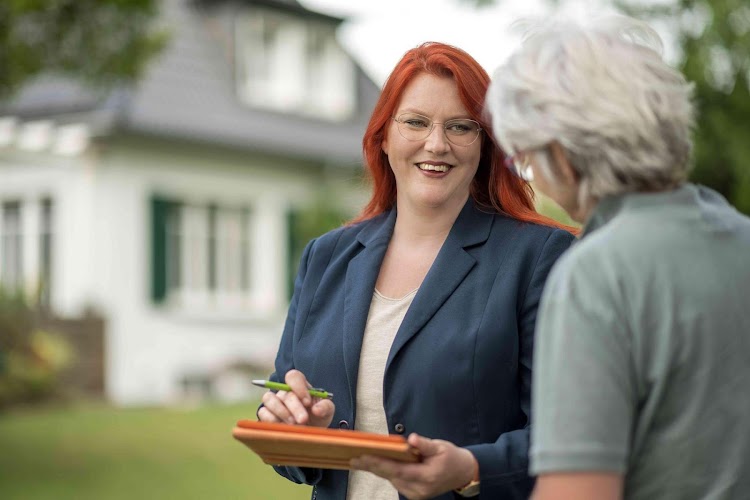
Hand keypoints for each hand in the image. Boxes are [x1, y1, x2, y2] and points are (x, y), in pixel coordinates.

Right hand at [257, 369, 334, 427]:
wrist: (310, 433)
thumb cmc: (318, 418)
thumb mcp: (327, 411)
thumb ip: (325, 407)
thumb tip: (316, 409)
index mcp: (300, 386)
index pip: (293, 376)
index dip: (299, 387)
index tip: (308, 402)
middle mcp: (285, 391)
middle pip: (285, 393)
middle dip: (295, 407)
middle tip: (303, 420)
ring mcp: (273, 401)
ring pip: (269, 398)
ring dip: (282, 412)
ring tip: (294, 425)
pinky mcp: (265, 414)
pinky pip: (263, 412)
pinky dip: (273, 421)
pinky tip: (284, 428)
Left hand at [350, 433, 477, 499]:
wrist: (463, 474)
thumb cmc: (452, 457)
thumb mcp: (441, 447)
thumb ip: (425, 444)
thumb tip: (411, 439)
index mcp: (427, 477)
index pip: (398, 470)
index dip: (380, 463)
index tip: (364, 457)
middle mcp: (419, 489)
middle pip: (391, 477)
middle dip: (371, 467)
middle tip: (353, 459)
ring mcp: (416, 495)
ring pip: (392, 479)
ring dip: (377, 470)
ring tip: (360, 460)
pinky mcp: (413, 495)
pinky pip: (396, 481)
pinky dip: (385, 472)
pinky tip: (374, 465)